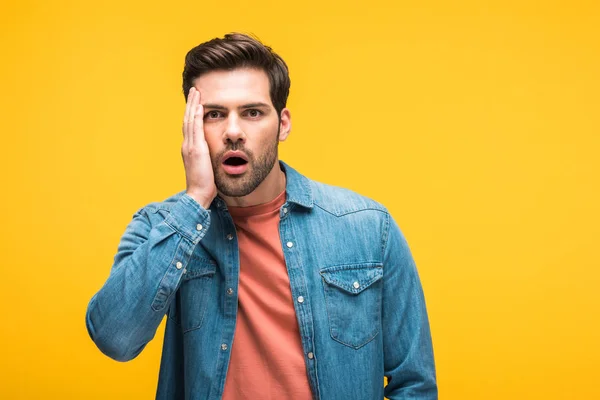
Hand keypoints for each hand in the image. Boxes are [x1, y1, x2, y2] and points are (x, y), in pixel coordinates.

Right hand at [181, 87, 216, 208]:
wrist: (199, 195)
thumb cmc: (205, 185)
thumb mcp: (208, 167)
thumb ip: (210, 158)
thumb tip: (219, 154)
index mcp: (190, 149)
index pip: (190, 126)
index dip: (192, 112)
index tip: (197, 101)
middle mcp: (188, 145)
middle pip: (188, 119)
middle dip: (191, 104)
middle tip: (195, 90)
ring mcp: (190, 146)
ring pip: (190, 120)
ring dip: (193, 105)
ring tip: (196, 92)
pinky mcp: (196, 150)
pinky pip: (196, 129)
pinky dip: (197, 116)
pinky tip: (201, 106)